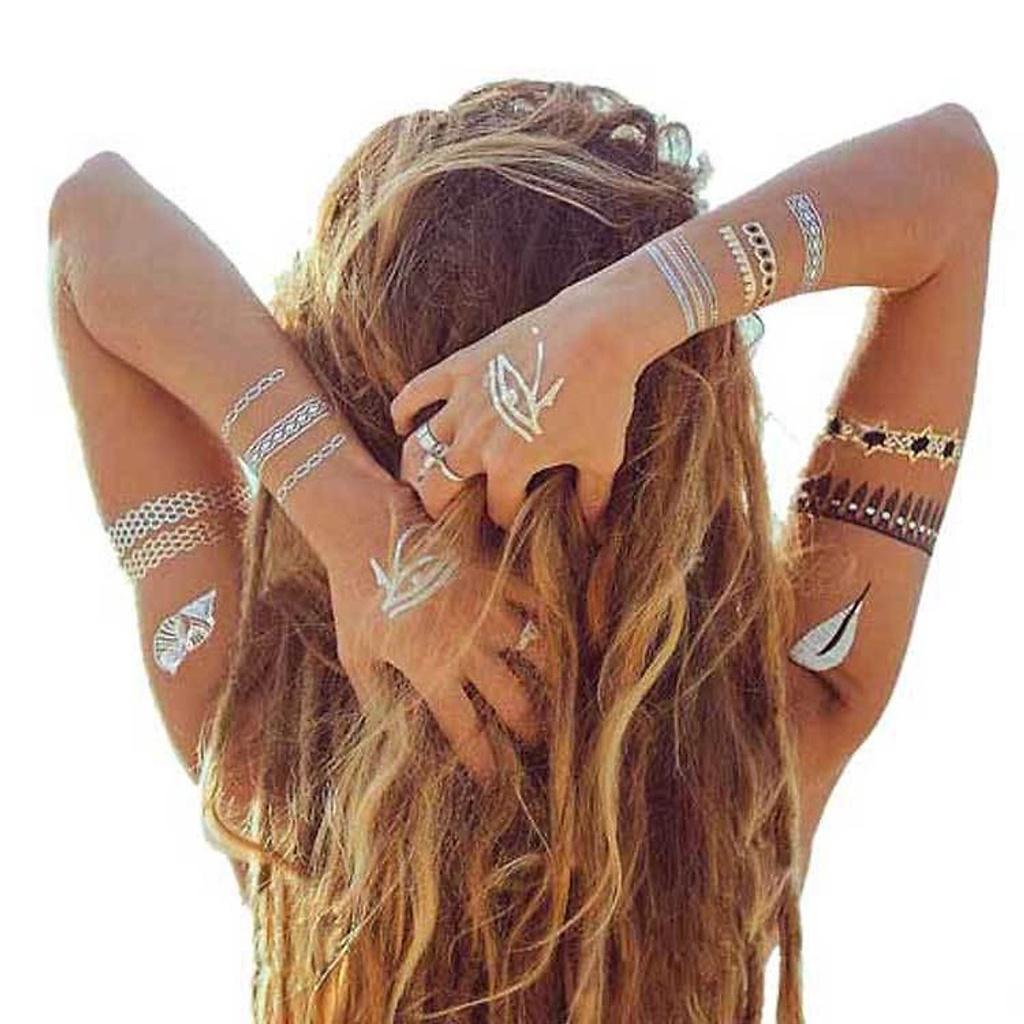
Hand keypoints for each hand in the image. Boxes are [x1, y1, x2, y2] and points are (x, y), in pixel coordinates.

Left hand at [320, 477, 544, 782]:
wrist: (369, 531)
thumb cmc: (356, 595)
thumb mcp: (355, 654)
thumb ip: (376, 698)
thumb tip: (391, 737)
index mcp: (430, 669)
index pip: (465, 729)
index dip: (483, 761)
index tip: (494, 781)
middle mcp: (466, 644)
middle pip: (511, 699)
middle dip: (527, 727)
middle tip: (536, 741)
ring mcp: (486, 607)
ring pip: (535, 652)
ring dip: (548, 678)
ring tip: (556, 694)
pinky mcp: (495, 575)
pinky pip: (536, 602)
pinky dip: (549, 621)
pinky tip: (557, 637)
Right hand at [389, 263, 655, 533]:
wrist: (596, 332)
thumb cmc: (604, 396)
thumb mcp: (602, 455)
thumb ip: (593, 497)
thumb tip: (594, 527)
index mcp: (510, 464)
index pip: (497, 509)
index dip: (505, 521)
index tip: (509, 522)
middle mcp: (477, 438)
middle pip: (438, 490)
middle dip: (440, 510)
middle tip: (446, 515)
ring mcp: (463, 402)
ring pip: (418, 448)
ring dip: (414, 470)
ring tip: (417, 481)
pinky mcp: (459, 367)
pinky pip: (414, 392)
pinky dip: (402, 411)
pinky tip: (401, 425)